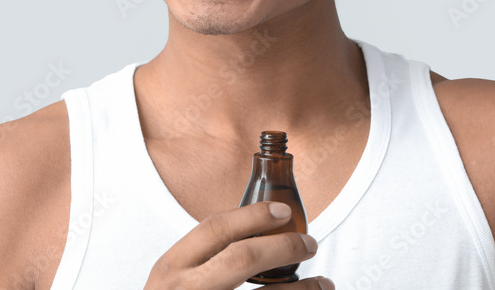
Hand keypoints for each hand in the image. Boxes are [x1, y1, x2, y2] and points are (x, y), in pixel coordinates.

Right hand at [143, 201, 332, 289]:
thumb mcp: (170, 281)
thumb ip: (200, 262)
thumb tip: (251, 236)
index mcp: (171, 268)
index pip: (215, 229)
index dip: (253, 216)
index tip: (282, 211)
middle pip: (241, 259)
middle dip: (283, 247)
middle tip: (309, 244)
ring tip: (324, 283)